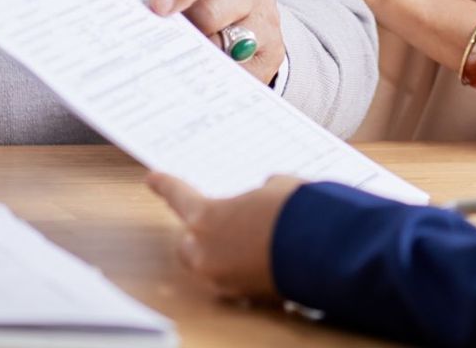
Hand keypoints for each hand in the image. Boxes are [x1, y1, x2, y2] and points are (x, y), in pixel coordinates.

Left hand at [141, 0, 286, 84]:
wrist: (242, 5)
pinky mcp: (272, 52)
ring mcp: (267, 18)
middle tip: (159, 45)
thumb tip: (127, 14)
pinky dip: (217, 79)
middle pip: (214, 12)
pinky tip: (197, 82)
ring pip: (228, 46)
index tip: (158, 8)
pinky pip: (242, 73)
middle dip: (185, 30)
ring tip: (175, 67)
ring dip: (199, 58)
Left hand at [147, 172, 299, 302]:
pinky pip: (236, 280)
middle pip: (188, 243)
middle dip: (201, 234)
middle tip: (223, 223)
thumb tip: (266, 196)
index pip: (178, 196)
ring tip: (256, 240)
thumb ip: (259, 193)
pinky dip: (247, 270)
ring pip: (212, 265)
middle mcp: (205, 253)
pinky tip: (270, 258)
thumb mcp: (275, 188)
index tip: (152, 179)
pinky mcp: (245, 296)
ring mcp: (223, 279)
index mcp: (206, 217)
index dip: (165, 186)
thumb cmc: (295, 210)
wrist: (323, 248)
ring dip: (225, 254)